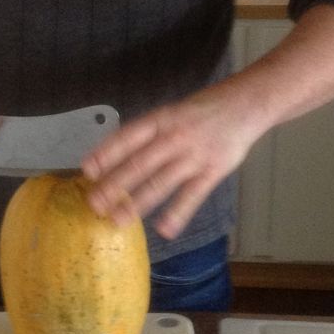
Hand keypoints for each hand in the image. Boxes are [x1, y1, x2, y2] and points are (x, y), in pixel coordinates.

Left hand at [81, 84, 260, 238]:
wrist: (246, 104)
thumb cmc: (205, 110)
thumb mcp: (173, 112)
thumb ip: (150, 134)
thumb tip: (119, 156)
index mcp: (161, 120)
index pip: (127, 138)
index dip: (106, 154)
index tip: (87, 170)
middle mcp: (174, 137)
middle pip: (139, 164)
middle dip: (114, 185)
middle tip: (94, 204)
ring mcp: (193, 155)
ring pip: (160, 182)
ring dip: (137, 202)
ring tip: (118, 220)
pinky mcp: (213, 171)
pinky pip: (192, 195)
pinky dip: (178, 213)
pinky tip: (164, 230)